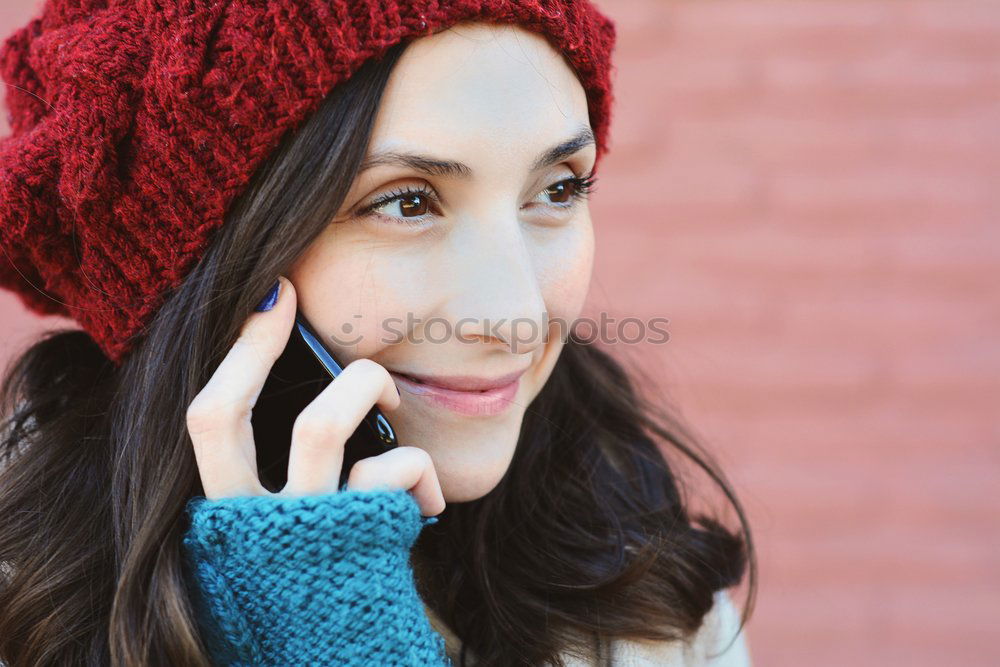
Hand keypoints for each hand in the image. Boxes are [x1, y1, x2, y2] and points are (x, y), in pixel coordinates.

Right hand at [184, 275, 445, 516]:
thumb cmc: (330, 572)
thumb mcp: (292, 531)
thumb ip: (281, 476)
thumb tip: (313, 381)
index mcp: (235, 518)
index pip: (207, 422)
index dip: (233, 353)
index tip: (272, 291)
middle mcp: (257, 526)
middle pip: (225, 413)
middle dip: (259, 347)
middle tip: (296, 303)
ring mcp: (307, 534)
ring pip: (317, 425)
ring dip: (366, 386)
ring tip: (395, 406)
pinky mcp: (364, 542)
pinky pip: (395, 468)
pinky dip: (419, 468)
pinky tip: (427, 499)